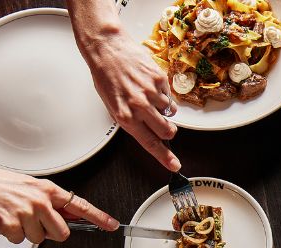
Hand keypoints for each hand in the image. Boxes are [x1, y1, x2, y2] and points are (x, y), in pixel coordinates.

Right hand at [0, 162, 117, 243]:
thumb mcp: (27, 185)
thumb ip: (47, 199)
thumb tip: (66, 216)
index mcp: (47, 189)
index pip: (80, 205)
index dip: (98, 217)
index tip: (112, 225)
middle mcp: (40, 200)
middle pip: (61, 233)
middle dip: (49, 232)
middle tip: (32, 221)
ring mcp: (26, 213)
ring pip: (39, 238)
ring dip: (25, 232)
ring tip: (11, 215)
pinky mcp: (11, 225)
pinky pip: (18, 240)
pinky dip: (9, 234)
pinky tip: (1, 219)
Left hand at [81, 32, 180, 170]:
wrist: (108, 49)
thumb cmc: (106, 76)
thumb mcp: (113, 105)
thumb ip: (131, 120)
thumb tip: (148, 132)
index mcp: (126, 117)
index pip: (150, 143)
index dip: (164, 157)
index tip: (174, 165)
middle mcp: (139, 106)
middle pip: (167, 131)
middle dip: (168, 131)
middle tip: (164, 126)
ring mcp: (151, 93)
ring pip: (170, 112)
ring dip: (163, 108)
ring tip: (148, 96)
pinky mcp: (159, 79)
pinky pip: (168, 95)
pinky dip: (162, 93)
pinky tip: (149, 85)